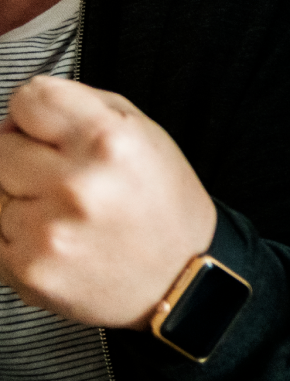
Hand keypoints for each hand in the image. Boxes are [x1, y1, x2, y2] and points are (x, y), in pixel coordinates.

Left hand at [0, 78, 216, 328]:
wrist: (180, 281)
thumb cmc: (162, 207)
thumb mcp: (146, 136)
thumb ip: (82, 108)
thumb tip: (19, 113)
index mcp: (110, 141)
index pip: (29, 98)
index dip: (36, 113)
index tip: (46, 128)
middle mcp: (76, 184)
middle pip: (1, 145)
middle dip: (26, 156)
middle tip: (64, 178)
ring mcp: (45, 229)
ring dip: (21, 199)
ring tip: (66, 214)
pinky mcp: (25, 268)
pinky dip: (17, 234)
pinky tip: (58, 239)